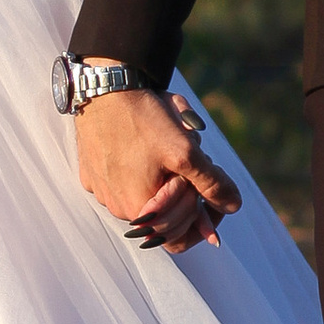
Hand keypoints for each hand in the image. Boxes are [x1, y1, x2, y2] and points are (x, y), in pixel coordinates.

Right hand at [72, 84, 242, 252]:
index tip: (214, 192)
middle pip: (164, 219)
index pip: (180, 237)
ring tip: (171, 149)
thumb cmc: (143, 119)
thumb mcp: (186, 151)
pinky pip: (121, 183)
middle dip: (186, 196)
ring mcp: (102, 192)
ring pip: (145, 199)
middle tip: (195, 164)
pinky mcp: (91, 174)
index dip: (203, 218)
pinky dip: (141, 171)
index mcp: (141, 210)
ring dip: (165, 181)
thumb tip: (232, 206)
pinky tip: (146, 145)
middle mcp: (118, 208)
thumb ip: (212, 183)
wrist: (104, 87)